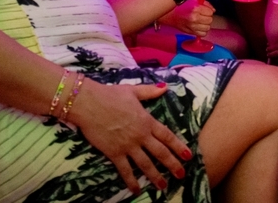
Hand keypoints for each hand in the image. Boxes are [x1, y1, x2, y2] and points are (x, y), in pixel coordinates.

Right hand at [69, 79, 192, 193]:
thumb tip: (165, 88)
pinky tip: (137, 190)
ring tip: (163, 186)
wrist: (89, 103)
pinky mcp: (114, 153)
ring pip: (145, 164)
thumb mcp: (133, 91)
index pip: (167, 136)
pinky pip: (125, 170)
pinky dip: (131, 181)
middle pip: (160, 152)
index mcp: (147, 121)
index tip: (188, 155)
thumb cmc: (110, 95)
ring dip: (155, 176)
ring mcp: (128, 145)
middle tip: (181, 175)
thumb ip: (150, 92)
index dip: (179, 146)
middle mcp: (140, 135)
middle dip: (172, 164)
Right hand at [160, 0, 214, 37]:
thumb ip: (206, 4)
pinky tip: (198, 27)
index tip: (204, 10)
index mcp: (196, 8)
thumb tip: (214, 11)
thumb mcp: (195, 1)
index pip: (210, 12)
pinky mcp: (191, 32)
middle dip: (207, 18)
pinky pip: (203, 34)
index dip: (208, 11)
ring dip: (205, 25)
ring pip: (208, 28)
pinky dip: (202, 31)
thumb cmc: (184, 6)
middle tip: (202, 16)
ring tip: (200, 21)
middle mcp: (194, 18)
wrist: (172, 15)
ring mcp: (193, 26)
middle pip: (210, 20)